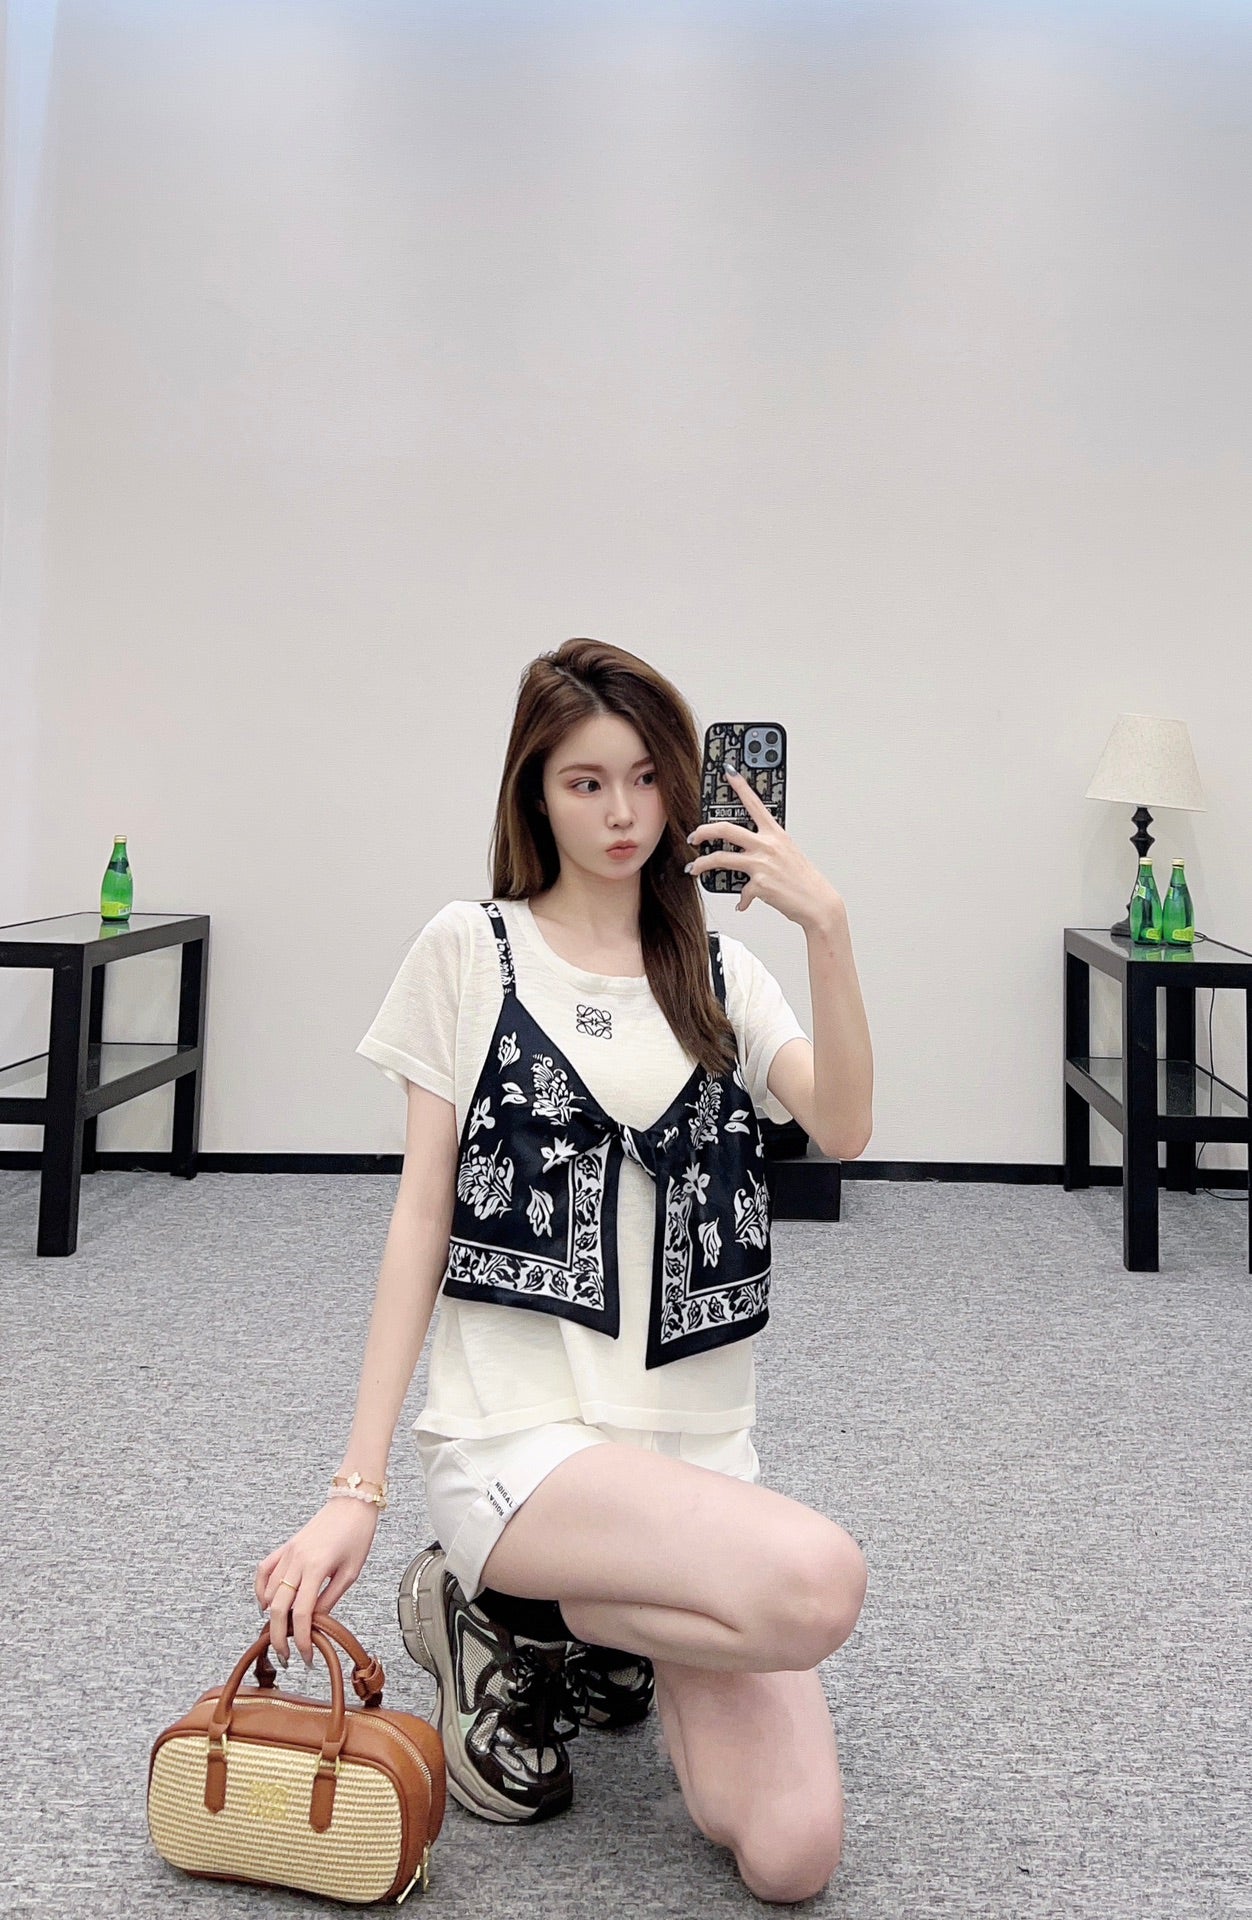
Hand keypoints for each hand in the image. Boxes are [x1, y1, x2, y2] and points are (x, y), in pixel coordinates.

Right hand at [254, 1498, 379, 1666]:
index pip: (302, 1614)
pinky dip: (261, 1590)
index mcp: (316, 1567)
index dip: (302, 1639)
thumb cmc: (357, 1535)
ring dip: (270, 1617)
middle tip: (287, 1656)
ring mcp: (287, 1553)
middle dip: (279, 1637)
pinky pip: (264, 1571)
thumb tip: (315, 1622)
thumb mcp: (351, 1572)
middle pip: (277, 1608)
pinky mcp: (285, 1547)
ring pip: (268, 1592)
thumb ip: (330, 1598)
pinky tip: (266, 1604)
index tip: (306, 1657)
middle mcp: (296, 1561)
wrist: (352, 1502)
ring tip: (281, 1633)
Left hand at [684, 766, 842, 926]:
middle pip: (726, 829)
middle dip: (703, 831)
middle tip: (694, 837)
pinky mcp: (759, 884)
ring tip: (694, 868)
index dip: (740, 785)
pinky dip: (741, 899)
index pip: (755, 803)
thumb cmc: (804, 878)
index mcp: (775, 834)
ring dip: (702, 864)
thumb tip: (747, 851)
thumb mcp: (787, 853)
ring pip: (720, 858)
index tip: (728, 772)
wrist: (817, 902)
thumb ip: (766, 847)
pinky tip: (742, 902)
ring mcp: (762, 864)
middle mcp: (767, 845)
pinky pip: (741, 891)